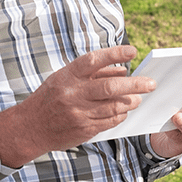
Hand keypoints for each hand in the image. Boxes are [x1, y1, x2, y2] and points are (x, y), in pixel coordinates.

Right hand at [0, 45, 154, 167]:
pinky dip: (120, 115)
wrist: (30, 127)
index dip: (115, 54)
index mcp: (68, 76)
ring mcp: (78, 113)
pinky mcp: (83, 129)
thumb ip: (92, 73)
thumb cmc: (50, 98)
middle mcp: (73, 94)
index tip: (132, 51)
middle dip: (135, 84)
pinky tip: (123, 111)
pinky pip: (110, 121)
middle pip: (110, 87)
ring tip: (138, 98)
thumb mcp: (64, 78)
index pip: (94, 60)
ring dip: (131, 101)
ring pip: (114, 106)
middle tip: (151, 83)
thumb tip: (122, 70)